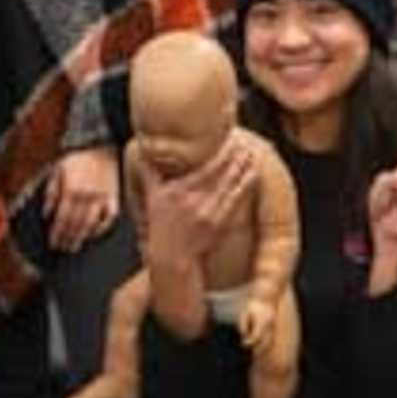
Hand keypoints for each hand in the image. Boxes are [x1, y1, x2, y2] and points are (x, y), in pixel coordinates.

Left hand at [46, 146, 119, 252]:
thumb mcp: (58, 170)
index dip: (57, 233)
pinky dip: (102, 228)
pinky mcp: (114, 198)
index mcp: (71, 189)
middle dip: (67, 238)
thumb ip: (51, 192)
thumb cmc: (77, 159)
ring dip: (81, 238)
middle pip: (76, 224)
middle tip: (62, 249)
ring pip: (91, 224)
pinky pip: (109, 218)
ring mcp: (102, 198)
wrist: (102, 147)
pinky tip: (94, 235)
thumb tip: (47, 214)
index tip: (53, 243)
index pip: (63, 218)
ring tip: (74, 247)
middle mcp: (87, 196)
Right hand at [140, 137, 253, 280]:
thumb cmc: (162, 226)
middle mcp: (195, 200)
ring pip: (231, 185)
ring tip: (253, 153)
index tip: (231, 139)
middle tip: (246, 142)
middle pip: (221, 173)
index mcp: (179, 190)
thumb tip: (143, 150)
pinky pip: (236, 200)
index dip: (221, 152)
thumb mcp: (152, 198)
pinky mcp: (220, 224)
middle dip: (235, 157)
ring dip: (243, 168)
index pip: (205, 166)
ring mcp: (210, 212)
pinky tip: (253, 174)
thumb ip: (150, 173)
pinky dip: (246, 186)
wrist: (172, 258)